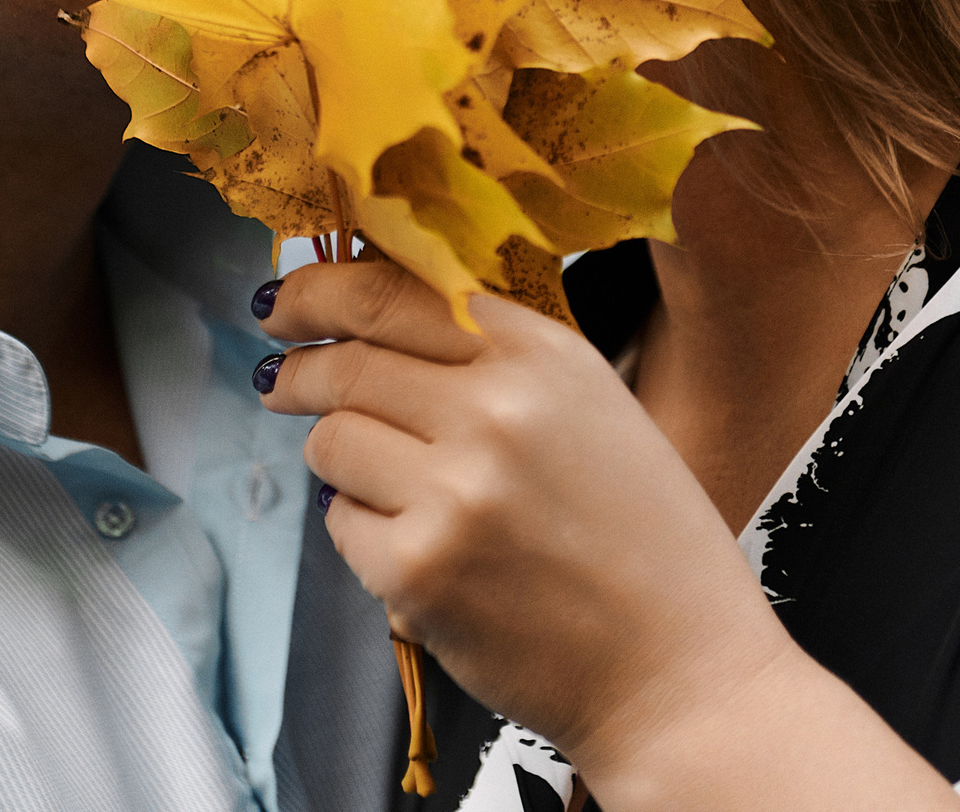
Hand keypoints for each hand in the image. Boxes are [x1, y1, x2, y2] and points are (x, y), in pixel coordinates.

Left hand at [255, 258, 791, 766]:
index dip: (321, 291)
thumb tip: (376, 316)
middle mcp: (496, 409)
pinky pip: (342, 523)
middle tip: (280, 381)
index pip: (391, 291)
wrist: (678, 668)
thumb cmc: (642, 537)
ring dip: (338, 456)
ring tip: (383, 482)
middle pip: (345, 362)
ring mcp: (453, 492)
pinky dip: (363, 531)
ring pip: (331, 441)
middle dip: (299, 371)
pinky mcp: (418, 570)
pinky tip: (418, 546)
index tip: (289, 302)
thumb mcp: (591, 405)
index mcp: (542, 354)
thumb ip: (496, 354)